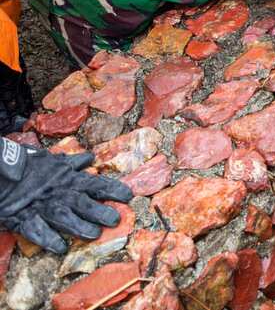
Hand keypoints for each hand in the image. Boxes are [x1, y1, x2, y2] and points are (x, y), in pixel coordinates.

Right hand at [0, 138, 133, 252]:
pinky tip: (61, 248)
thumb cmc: (29, 168)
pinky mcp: (24, 219)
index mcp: (68, 178)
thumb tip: (90, 158)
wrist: (1, 174)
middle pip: (83, 202)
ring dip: (80, 226)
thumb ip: (72, 163)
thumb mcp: (53, 161)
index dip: (113, 189)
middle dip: (100, 211)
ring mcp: (42, 207)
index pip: (96, 183)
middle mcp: (59, 193)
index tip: (129, 196)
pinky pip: (37, 231)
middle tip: (115, 220)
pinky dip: (49, 240)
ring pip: (64, 217)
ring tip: (94, 235)